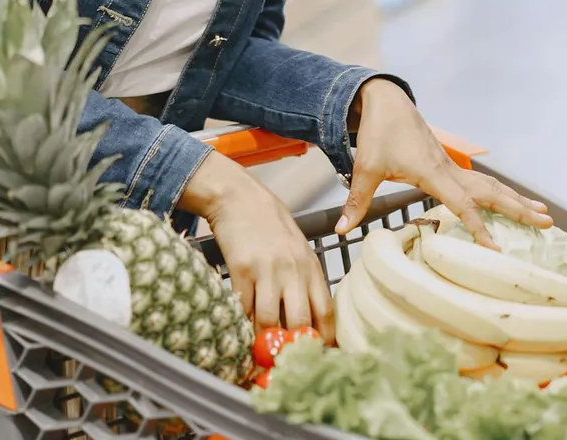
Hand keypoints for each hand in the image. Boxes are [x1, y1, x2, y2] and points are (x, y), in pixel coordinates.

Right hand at [181, 151, 335, 343]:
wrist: (242, 200)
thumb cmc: (272, 228)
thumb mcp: (298, 252)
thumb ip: (305, 284)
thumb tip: (307, 324)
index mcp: (312, 268)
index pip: (325, 313)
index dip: (323, 341)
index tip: (318, 359)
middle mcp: (293, 271)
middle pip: (299, 324)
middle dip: (292, 350)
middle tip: (285, 366)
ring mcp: (267, 271)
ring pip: (268, 322)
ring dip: (262, 343)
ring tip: (259, 356)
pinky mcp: (242, 270)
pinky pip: (243, 308)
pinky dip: (242, 324)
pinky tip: (241, 331)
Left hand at [334, 79, 551, 247]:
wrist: (386, 101)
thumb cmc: (377, 133)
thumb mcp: (365, 168)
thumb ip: (357, 200)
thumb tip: (341, 231)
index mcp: (432, 172)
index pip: (462, 204)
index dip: (478, 227)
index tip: (495, 249)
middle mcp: (449, 169)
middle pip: (491, 193)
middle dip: (519, 209)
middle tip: (548, 223)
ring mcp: (451, 166)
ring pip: (491, 186)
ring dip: (516, 200)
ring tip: (543, 214)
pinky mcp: (448, 164)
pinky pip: (481, 182)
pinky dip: (501, 193)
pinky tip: (512, 201)